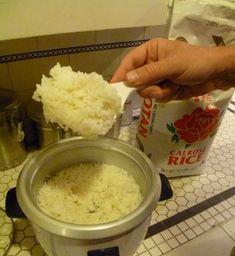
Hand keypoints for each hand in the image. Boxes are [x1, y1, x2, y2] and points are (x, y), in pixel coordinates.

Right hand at [111, 38, 234, 100]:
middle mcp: (150, 64)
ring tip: (173, 86)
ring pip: (146, 92)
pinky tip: (177, 89)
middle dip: (148, 87)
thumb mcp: (172, 65)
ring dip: (159, 92)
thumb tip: (127, 81)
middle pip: (136, 81)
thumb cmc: (195, 62)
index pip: (130, 62)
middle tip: (159, 86)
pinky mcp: (163, 90)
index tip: (114, 88)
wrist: (215, 74)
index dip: (121, 75)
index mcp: (150, 51)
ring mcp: (157, 78)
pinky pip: (156, 98)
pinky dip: (166, 96)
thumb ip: (149, 73)